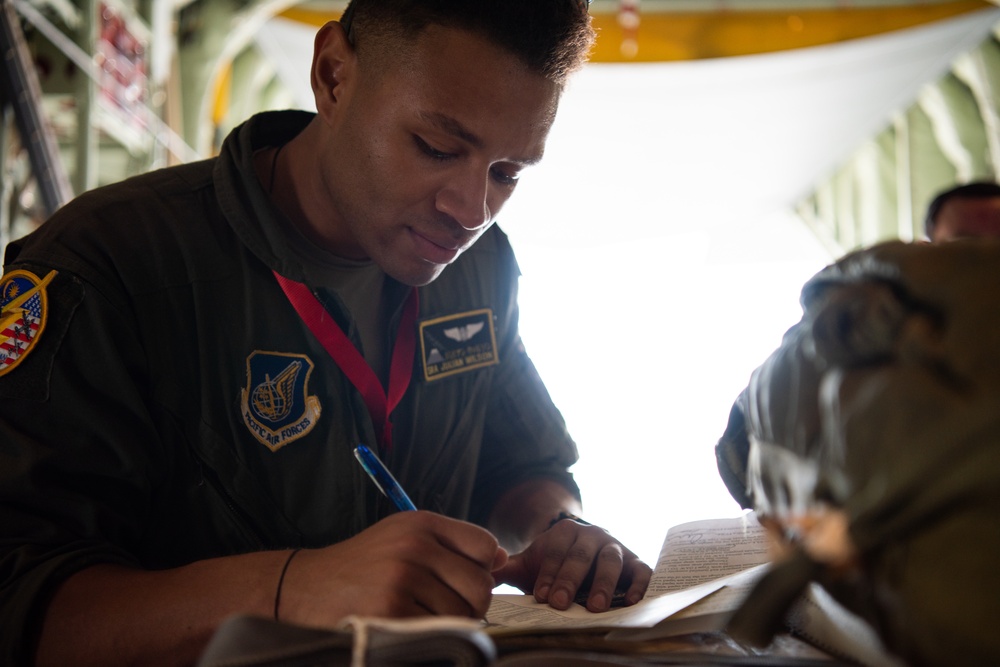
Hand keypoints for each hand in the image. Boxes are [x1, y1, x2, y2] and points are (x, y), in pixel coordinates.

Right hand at [280, 511, 506, 623]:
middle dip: (470, 603)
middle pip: (480, 584)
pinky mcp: (392, 612)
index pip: (485, 544)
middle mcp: (414, 545)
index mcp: (421, 523)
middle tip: (444, 608)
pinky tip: (407, 627)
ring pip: (463, 613)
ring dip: (450, 624)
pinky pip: (439, 633)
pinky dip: (429, 637)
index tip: (463, 580)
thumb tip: (502, 558)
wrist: (303, 587)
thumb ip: (451, 544)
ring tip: (421, 617)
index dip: (483, 568)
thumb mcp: (402, 538)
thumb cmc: (360, 566)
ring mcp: (403, 579)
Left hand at [492, 519, 650, 611]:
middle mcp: (592, 535)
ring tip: (593, 607)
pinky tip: (631, 600)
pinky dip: (639, 584)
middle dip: (569, 579)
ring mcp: (616, 547)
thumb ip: (506, 568)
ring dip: (603, 583)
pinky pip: (642, 571)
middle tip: (559, 603)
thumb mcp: (531, 563)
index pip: (555, 552)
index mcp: (565, 532)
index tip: (539, 596)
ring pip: (611, 561)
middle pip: (581, 556)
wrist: (585, 557)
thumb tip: (479, 574)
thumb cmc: (554, 565)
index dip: (547, 574)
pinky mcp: (636, 563)